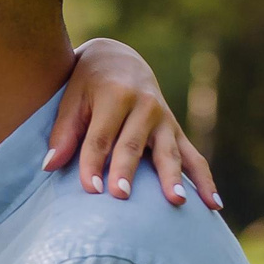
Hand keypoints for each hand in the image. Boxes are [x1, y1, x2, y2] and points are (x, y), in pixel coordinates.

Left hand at [46, 40, 221, 209]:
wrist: (119, 58)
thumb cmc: (88, 83)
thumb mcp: (71, 98)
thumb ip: (63, 132)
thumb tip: (49, 166)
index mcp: (115, 94)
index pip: (100, 136)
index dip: (93, 163)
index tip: (90, 190)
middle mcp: (144, 106)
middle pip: (132, 144)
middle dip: (126, 170)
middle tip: (121, 196)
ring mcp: (165, 120)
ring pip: (170, 152)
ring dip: (173, 177)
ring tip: (177, 201)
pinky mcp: (177, 132)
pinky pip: (195, 158)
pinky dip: (206, 181)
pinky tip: (214, 205)